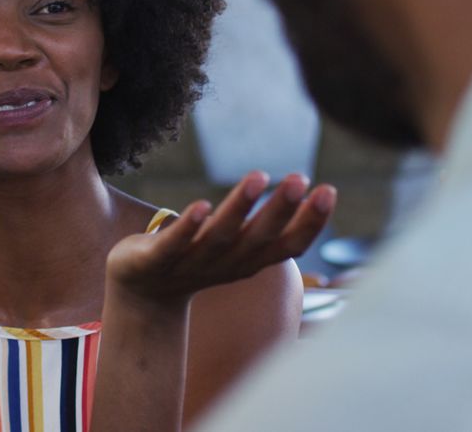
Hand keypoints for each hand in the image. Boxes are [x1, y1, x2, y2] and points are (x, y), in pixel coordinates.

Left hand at [106, 171, 335, 308]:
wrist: (142, 294)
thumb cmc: (197, 260)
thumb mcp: (238, 248)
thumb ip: (268, 228)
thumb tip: (308, 189)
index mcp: (249, 260)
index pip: (288, 245)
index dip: (310, 222)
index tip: (329, 190)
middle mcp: (225, 264)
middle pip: (258, 238)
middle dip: (280, 209)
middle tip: (301, 178)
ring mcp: (190, 263)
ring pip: (219, 237)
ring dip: (239, 208)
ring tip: (258, 176)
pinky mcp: (155, 260)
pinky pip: (174, 243)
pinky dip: (189, 227)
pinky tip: (202, 205)